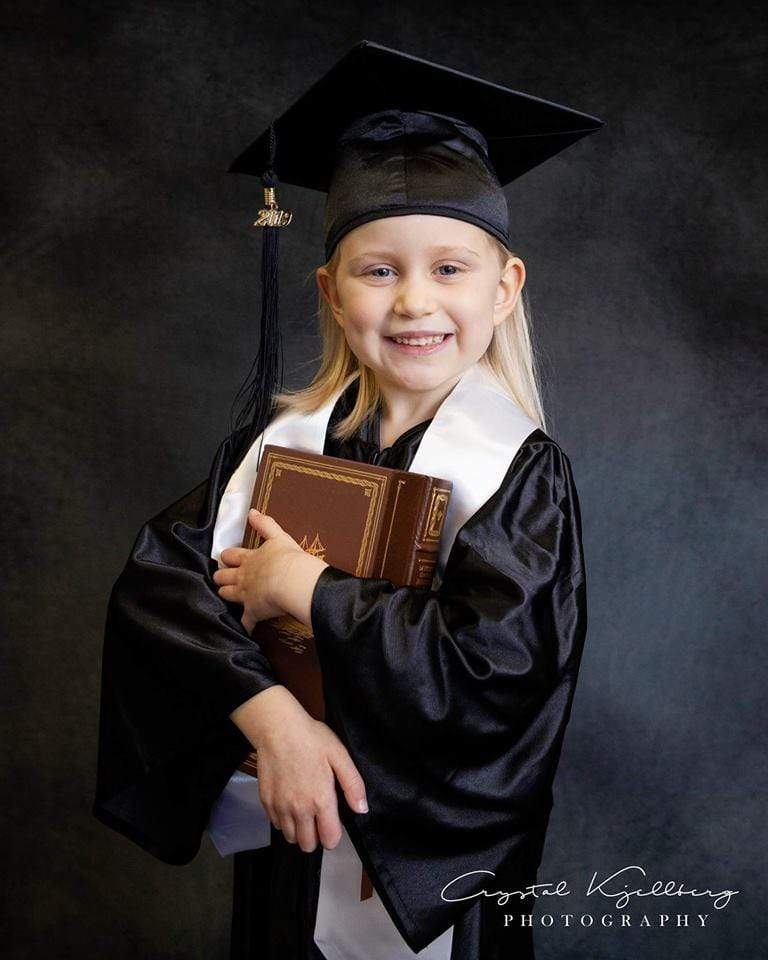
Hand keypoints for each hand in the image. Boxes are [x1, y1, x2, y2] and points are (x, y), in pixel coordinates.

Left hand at [214, 510, 304, 624]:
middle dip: (221, 576)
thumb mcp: (278, 536)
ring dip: (225, 594)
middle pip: (224, 576)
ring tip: (225, 595)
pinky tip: (243, 630)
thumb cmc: (288, 558)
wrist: (293, 580)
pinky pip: (245, 622)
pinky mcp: (253, 612)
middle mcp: (243, 577)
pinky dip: (244, 626)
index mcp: (250, 559)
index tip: (226, 558)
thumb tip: (252, 511)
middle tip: (220, 577)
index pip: (232, 556)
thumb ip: (265, 524)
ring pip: (227, 594)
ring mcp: (245, 595)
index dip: (227, 557)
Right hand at [230, 686, 368, 851]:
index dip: (334, 835)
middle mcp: (299, 810)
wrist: (277, 728)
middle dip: (315, 836)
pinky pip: (276, 824)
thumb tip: (362, 809)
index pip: (330, 840)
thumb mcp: (340, 756)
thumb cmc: (311, 738)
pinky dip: (283, 818)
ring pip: (290, 838)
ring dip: (298, 829)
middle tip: (317, 816)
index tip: (333, 821)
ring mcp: (280, 808)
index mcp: (321, 801)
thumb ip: (353, 785)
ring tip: (302, 808)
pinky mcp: (266, 802)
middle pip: (308, 845)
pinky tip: (288, 800)